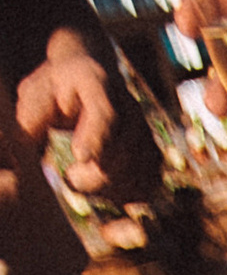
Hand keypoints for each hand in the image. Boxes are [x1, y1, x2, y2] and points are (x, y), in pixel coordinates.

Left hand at [14, 38, 161, 203]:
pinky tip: (104, 190)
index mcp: (96, 82)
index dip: (95, 138)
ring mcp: (144, 130)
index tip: (79, 157)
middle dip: (95, 175)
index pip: (104, 113)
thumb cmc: (55, 89)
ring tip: (81, 179)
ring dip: (108, 188)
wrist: (90, 79)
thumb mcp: (36, 92)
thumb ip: (32, 115)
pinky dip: (124, 195)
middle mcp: (128, 105)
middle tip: (70, 177)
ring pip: (137, 173)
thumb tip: (28, 143)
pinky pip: (146, 186)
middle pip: (124, 151)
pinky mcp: (151, 153)